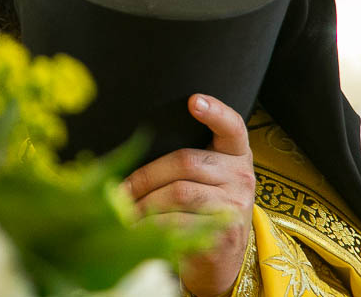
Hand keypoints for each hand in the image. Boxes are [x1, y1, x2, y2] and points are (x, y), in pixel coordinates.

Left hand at [123, 94, 254, 296]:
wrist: (220, 260)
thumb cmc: (199, 209)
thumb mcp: (201, 179)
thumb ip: (180, 160)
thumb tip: (127, 151)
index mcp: (235, 155)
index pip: (232, 127)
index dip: (215, 112)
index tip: (193, 100)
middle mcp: (241, 176)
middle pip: (185, 161)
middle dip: (145, 176)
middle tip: (119, 190)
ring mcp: (236, 205)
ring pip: (179, 192)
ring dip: (144, 202)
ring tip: (123, 210)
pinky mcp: (226, 233)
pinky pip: (179, 221)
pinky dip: (151, 224)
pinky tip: (136, 228)